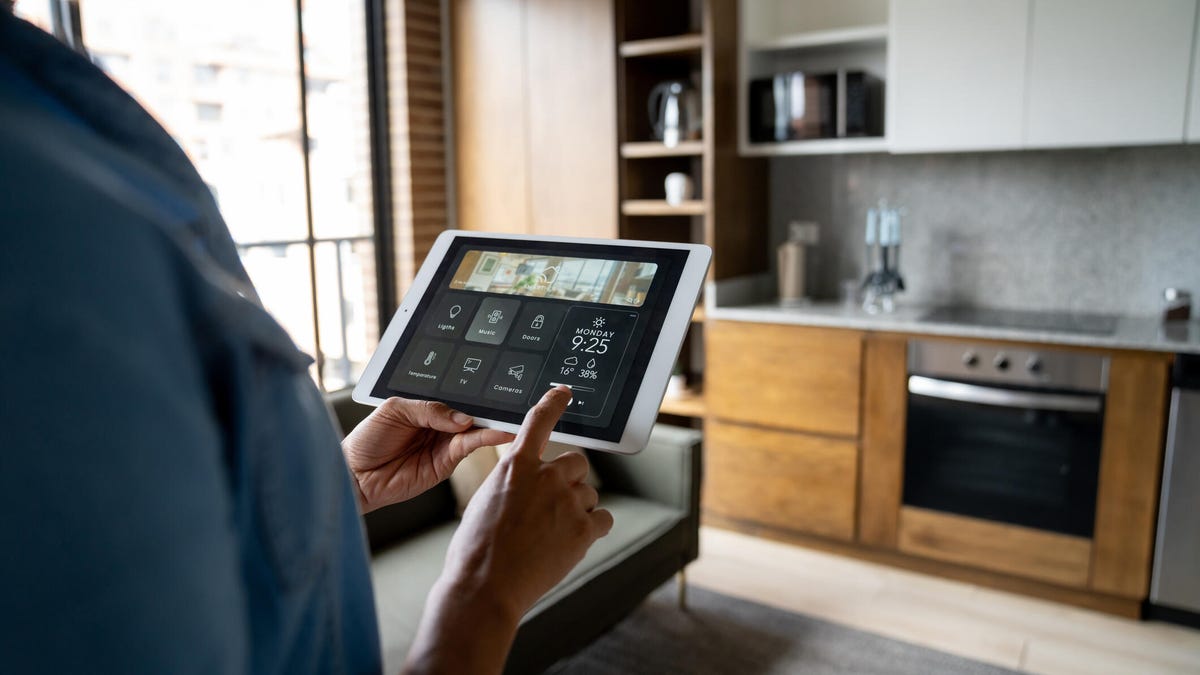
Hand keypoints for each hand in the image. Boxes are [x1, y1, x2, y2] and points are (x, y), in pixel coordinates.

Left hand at [342, 398, 513, 512]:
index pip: (455, 397)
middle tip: (510, 400)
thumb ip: (429, 409)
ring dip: (493, 424)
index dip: (472, 392)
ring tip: (510, 417)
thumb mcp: (395, 410)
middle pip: (470, 413)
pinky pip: (468, 447)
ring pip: (475, 430)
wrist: (354, 474)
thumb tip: (463, 418)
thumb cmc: (367, 439)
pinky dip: (485, 439)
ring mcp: (444, 445)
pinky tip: (497, 432)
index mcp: (427, 408)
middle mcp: (439, 426)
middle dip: (489, 407)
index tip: (493, 384)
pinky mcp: (445, 464)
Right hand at [403, 386, 613, 674]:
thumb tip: (532, 485)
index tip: (564, 393)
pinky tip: (570, 542)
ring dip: (577, 508)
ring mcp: (568, 502)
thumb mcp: (485, 501)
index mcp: (515, 466)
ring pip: (589, 493)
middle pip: (577, 463)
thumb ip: (513, 483)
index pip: (539, 423)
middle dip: (569, 479)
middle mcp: (546, 477)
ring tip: (551, 534)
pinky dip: (592, 529)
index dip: (554, 404)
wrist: (484, 586)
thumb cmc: (476, 549)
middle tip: (552, 506)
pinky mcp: (584, 530)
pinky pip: (603, 519)